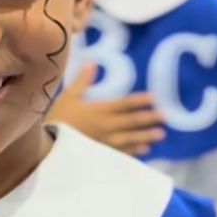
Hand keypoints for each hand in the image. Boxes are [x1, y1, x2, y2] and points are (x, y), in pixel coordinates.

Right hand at [47, 63, 165, 155]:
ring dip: (147, 135)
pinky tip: (146, 150)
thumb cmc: (59, 117)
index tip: (153, 98)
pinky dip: (136, 151)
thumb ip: (82, 81)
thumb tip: (93, 62)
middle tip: (165, 117)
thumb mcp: (68, 96)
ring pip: (132, 138)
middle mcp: (108, 126)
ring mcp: (108, 142)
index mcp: (99, 110)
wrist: (51, 143)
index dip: (139, 100)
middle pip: (132, 121)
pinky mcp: (105, 154)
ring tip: (161, 134)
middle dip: (149, 118)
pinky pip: (124, 152)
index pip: (124, 104)